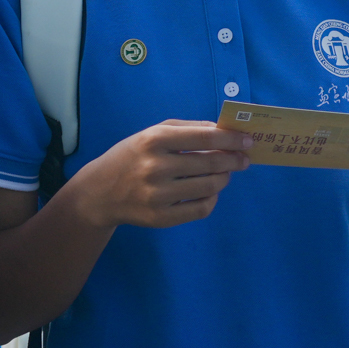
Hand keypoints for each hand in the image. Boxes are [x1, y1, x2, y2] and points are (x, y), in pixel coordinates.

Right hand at [70, 120, 250, 229]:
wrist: (100, 192)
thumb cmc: (132, 156)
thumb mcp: (152, 133)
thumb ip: (188, 129)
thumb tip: (224, 130)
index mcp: (154, 140)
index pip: (204, 137)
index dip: (231, 138)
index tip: (248, 140)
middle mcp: (155, 167)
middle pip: (210, 163)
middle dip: (234, 160)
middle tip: (244, 159)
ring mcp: (158, 196)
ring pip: (209, 187)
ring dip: (224, 178)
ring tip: (225, 173)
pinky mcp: (161, 218)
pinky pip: (200, 210)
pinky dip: (212, 199)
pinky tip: (210, 191)